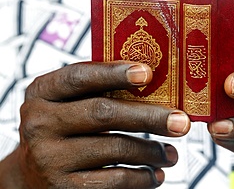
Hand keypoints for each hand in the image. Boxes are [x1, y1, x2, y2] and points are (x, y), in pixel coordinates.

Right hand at [0, 61, 189, 188]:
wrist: (34, 172)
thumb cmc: (66, 127)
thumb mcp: (70, 102)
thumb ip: (99, 89)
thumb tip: (154, 81)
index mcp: (43, 92)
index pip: (80, 76)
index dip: (115, 73)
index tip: (148, 73)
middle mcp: (39, 123)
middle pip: (104, 113)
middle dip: (149, 117)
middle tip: (181, 122)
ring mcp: (48, 157)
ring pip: (115, 148)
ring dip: (152, 151)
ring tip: (171, 153)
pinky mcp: (62, 187)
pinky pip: (114, 180)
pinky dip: (142, 177)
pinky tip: (155, 174)